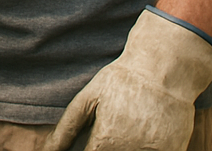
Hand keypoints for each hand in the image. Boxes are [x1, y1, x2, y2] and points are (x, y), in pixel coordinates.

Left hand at [43, 8, 211, 150]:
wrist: (163, 68)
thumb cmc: (122, 80)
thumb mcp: (90, 96)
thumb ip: (68, 126)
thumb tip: (48, 149)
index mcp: (104, 140)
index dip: (89, 149)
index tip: (93, 139)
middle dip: (108, 146)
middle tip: (114, 130)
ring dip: (127, 146)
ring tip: (130, 125)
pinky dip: (148, 146)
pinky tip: (146, 131)